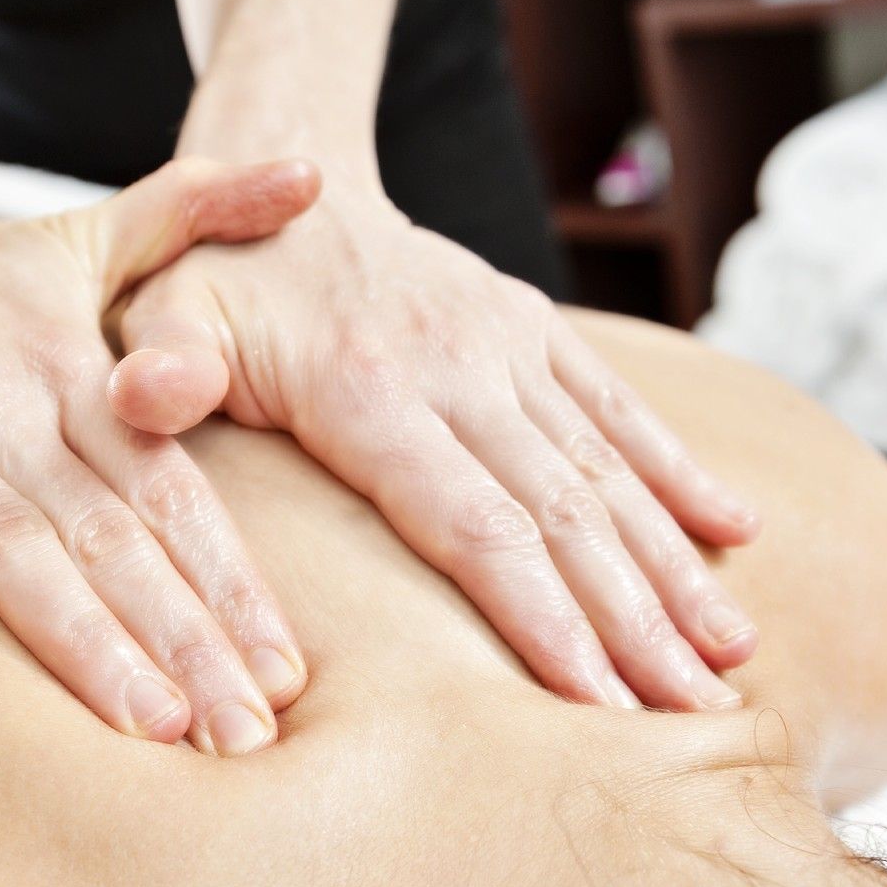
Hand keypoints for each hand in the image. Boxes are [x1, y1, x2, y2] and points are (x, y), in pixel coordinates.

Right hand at [0, 158, 321, 753]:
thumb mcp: (81, 232)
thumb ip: (197, 209)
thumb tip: (310, 171)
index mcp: (70, 367)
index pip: (168, 488)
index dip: (230, 581)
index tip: (287, 672)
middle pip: (105, 534)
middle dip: (183, 639)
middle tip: (247, 736)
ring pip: (5, 549)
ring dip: (82, 644)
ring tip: (154, 728)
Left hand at [109, 187, 761, 710]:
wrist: (286, 164)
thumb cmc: (208, 274)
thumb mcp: (156, 312)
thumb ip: (159, 368)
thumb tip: (147, 398)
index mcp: (370, 390)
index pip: (477, 529)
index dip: (546, 623)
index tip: (603, 711)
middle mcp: (461, 366)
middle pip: (565, 518)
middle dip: (637, 626)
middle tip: (696, 722)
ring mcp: (508, 345)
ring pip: (608, 472)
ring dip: (674, 569)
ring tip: (732, 661)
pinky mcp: (535, 331)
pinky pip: (619, 405)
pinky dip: (680, 471)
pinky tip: (739, 536)